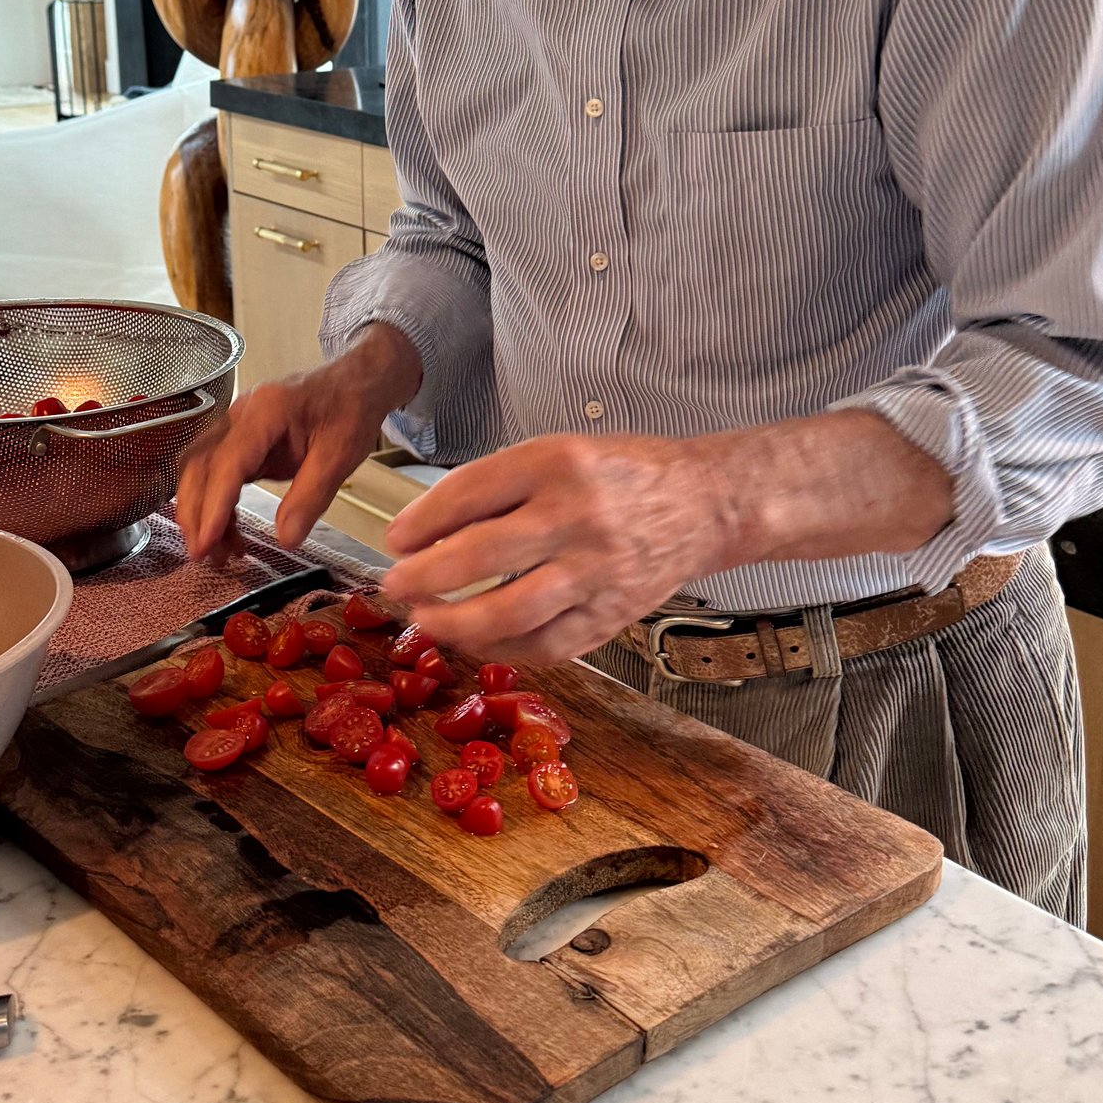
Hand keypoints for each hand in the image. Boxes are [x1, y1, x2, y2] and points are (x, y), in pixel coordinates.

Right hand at [175, 322, 422, 557]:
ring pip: (198, 469)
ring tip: (218, 552)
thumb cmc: (351, 409)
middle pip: (199, 465)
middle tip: (204, 556)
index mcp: (266, 411)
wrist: (356, 380)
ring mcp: (235, 424)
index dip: (213, 505)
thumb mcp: (341, 455)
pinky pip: (214, 471)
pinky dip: (215, 503)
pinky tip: (227, 531)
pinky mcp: (239, 438)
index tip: (205, 543)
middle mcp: (240, 414)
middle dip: (195, 513)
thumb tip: (286, 539)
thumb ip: (311, 497)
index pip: (227, 462)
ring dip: (199, 511)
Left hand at [377, 411, 953, 664]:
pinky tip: (477, 643)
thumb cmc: (621, 475)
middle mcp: (578, 514)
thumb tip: (427, 531)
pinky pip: (549, 644)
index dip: (423, 520)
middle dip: (426, 576)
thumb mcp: (561, 453)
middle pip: (483, 553)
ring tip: (425, 622)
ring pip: (512, 610)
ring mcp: (597, 570)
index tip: (394, 539)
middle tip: (395, 586)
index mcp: (558, 462)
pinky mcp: (613, 612)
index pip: (471, 492)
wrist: (707, 504)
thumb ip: (502, 487)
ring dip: (456, 623)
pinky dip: (505, 649)